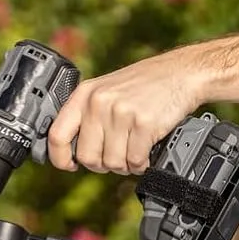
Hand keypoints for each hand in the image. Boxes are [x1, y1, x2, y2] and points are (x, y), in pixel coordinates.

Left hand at [46, 51, 203, 174]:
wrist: (181, 73)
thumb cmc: (145, 85)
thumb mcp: (107, 91)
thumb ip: (89, 115)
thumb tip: (75, 152)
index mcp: (85, 94)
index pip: (57, 135)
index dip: (60, 157)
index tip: (70, 165)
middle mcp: (99, 102)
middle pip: (87, 157)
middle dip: (102, 164)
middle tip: (117, 156)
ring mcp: (120, 112)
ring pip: (113, 162)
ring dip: (125, 164)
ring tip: (135, 149)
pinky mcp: (143, 123)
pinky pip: (135, 161)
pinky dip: (142, 163)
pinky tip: (147, 150)